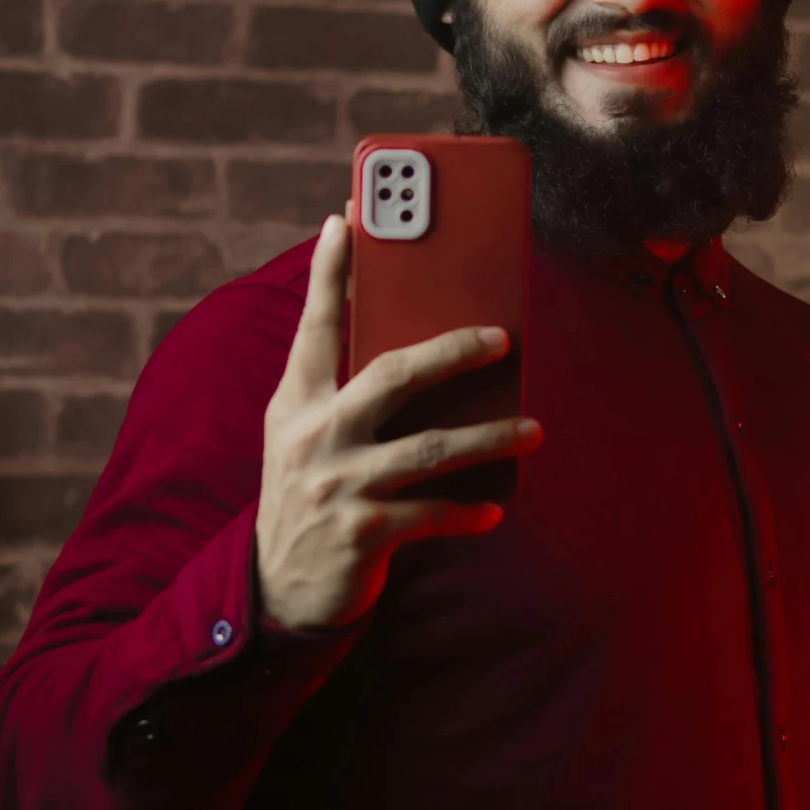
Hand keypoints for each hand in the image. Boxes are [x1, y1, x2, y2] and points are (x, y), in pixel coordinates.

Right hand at [256, 215, 541, 631]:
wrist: (274, 592)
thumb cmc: (307, 500)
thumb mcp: (305, 440)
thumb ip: (342, 395)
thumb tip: (418, 353)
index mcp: (296, 404)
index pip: (315, 325)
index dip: (329, 271)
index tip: (346, 217)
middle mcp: (313, 436)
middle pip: (391, 375)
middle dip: (451, 350)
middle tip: (502, 337)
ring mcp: (337, 485)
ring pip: (429, 448)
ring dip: (490, 436)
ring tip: (534, 429)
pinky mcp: (361, 532)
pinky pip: (432, 514)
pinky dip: (467, 512)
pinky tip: (493, 510)